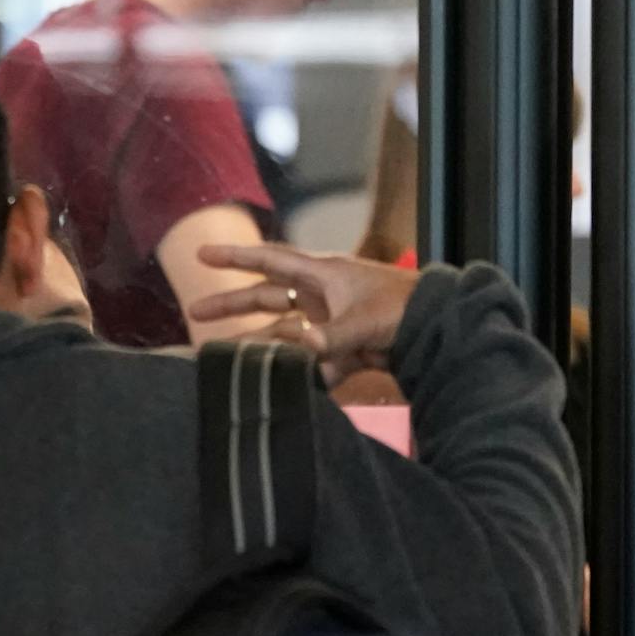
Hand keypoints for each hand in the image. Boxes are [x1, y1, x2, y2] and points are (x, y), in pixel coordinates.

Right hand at [186, 246, 420, 380]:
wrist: (439, 329)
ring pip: (282, 332)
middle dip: (232, 304)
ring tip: (221, 355)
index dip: (236, 257)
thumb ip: (334, 337)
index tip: (202, 254)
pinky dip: (294, 370)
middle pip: (266, 297)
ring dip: (255, 343)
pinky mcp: (340, 349)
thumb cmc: (404, 310)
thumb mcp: (366, 319)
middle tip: (196, 312)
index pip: (270, 261)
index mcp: (322, 275)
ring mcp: (329, 323)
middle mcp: (320, 296)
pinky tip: (270, 381)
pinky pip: (309, 360)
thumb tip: (304, 348)